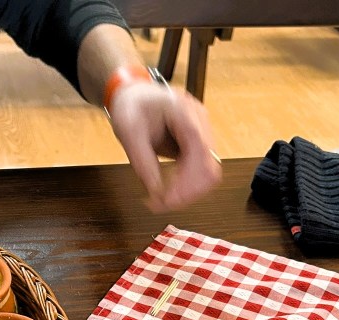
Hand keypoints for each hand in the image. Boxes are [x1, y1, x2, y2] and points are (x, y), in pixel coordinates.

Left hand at [107, 83, 221, 211]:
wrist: (134, 95)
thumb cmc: (131, 107)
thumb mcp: (129, 133)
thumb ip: (143, 163)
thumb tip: (156, 194)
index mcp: (183, 111)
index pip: (198, 150)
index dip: (188, 181)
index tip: (167, 201)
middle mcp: (200, 121)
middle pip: (210, 166)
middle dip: (188, 192)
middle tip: (162, 205)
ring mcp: (203, 132)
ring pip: (210, 173)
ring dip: (189, 192)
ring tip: (164, 200)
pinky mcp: (199, 144)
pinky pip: (202, 171)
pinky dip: (188, 186)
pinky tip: (170, 191)